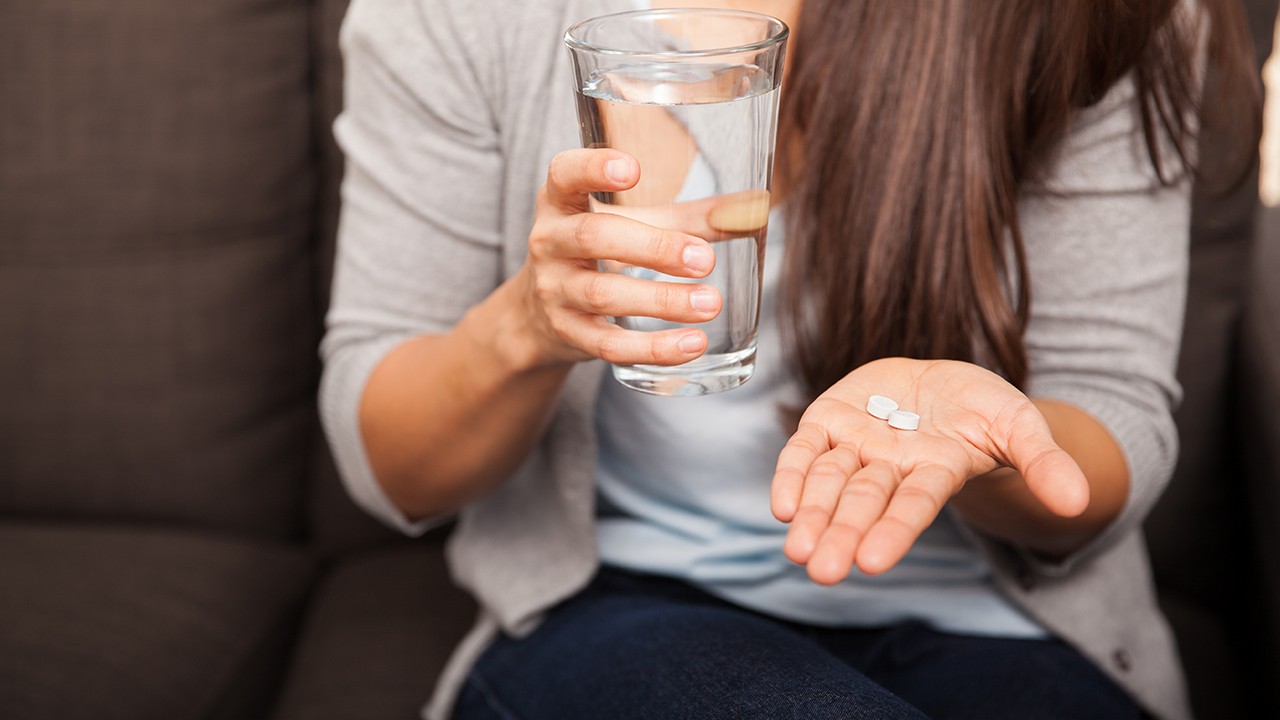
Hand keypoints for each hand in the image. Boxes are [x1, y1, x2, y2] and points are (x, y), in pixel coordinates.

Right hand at [509, 149, 722, 368]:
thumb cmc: (599, 253)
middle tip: (704, 259)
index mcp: (563, 200)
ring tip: (710, 303)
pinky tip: (692, 345)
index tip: (631, 169)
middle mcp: (550, 241)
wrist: (540, 313)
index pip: (564, 173)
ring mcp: (554, 290)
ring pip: (605, 295)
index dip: (592, 168)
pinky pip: (609, 344)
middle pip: (595, 237)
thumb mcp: (632, 224)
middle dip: (653, 248)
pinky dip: (653, 348)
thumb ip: (689, 217)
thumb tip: (756, 208)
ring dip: (662, 301)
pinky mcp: (568, 334)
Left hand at [770, 358, 1089, 584]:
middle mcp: (891, 467)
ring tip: (795, 548)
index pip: (913, 506)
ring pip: (830, 483)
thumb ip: (1043, 462)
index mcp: (936, 471)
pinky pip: (805, 451)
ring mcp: (857, 445)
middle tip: (820, 571)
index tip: (872, 564)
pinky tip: (780, 506)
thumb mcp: (1020, 425)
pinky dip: (791, 475)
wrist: (940, 385)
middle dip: (842, 536)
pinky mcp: (830, 421)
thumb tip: (1077, 502)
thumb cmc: (983, 411)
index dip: (893, 532)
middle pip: (864, 503)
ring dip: (811, 515)